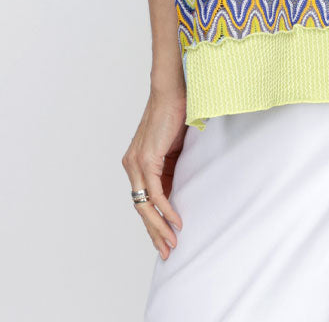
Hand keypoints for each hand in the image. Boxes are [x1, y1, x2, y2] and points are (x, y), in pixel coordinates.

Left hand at [122, 85, 187, 258]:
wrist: (172, 90)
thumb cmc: (176, 113)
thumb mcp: (175, 149)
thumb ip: (174, 168)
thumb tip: (181, 188)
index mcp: (137, 163)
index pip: (143, 201)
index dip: (154, 222)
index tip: (165, 239)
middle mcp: (132, 166)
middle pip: (141, 208)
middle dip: (154, 232)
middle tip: (166, 252)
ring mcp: (137, 163)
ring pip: (145, 205)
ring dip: (159, 226)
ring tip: (171, 243)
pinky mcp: (146, 159)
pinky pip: (154, 193)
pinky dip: (165, 208)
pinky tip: (175, 221)